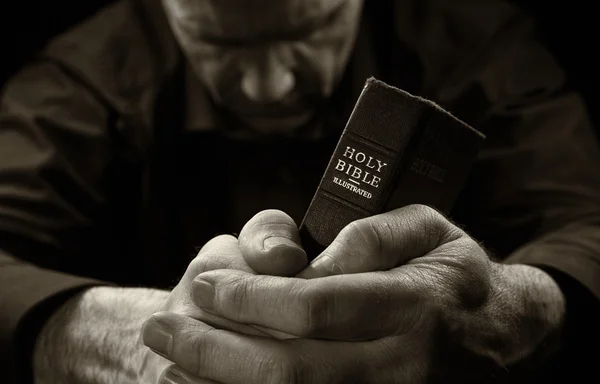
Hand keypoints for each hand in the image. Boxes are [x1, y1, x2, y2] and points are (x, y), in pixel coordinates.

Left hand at [145, 205, 565, 382]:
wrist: (503, 337)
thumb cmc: (455, 273)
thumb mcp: (429, 228)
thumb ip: (372, 235)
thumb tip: (310, 263)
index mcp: (414, 306)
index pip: (314, 308)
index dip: (248, 300)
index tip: (204, 285)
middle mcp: (400, 366)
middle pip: (286, 371)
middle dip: (210, 351)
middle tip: (161, 325)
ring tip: (170, 364)